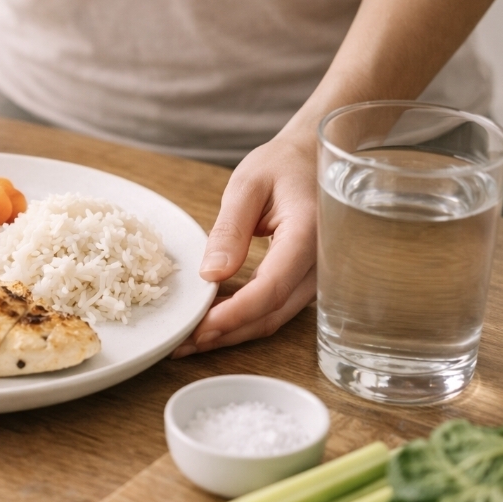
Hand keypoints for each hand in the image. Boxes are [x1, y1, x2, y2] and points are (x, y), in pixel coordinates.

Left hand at [172, 134, 317, 356]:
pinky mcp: (303, 279)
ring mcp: (315, 275)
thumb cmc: (282, 164)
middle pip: (272, 313)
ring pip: (274, 318)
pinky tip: (211, 319)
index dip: (235, 313)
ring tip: (190, 339)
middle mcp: (319, 262)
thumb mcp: (247, 184)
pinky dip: (243, 318)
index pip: (272, 287)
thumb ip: (230, 229)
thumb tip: (212, 275)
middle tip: (183, 344)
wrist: (313, 157)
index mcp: (308, 234)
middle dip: (226, 333)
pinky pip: (275, 307)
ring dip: (233, 332)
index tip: (200, 327)